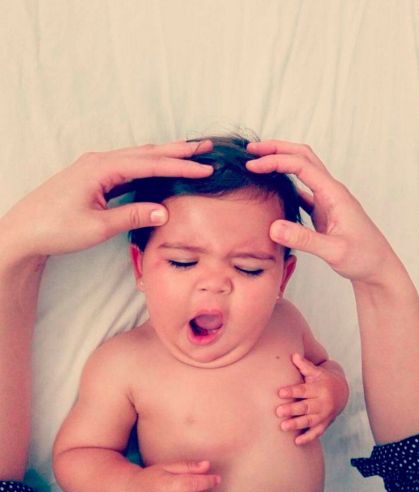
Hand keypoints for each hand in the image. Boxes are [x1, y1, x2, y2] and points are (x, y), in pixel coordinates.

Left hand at [3, 140, 212, 259]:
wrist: (24, 231)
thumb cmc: (56, 228)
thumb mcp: (98, 226)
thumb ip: (132, 215)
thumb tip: (165, 210)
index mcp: (101, 169)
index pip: (150, 164)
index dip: (180, 166)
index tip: (204, 168)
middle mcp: (100, 161)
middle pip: (147, 152)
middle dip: (178, 149)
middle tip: (206, 146)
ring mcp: (96, 166)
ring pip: (139, 156)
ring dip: (165, 154)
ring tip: (190, 151)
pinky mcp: (94, 176)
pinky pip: (128, 165)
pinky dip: (149, 163)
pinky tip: (159, 165)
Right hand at [246, 140, 396, 284]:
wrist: (378, 269)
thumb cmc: (363, 258)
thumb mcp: (334, 251)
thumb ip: (305, 239)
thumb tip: (273, 227)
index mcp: (334, 194)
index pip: (301, 165)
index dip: (275, 161)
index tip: (252, 166)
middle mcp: (331, 192)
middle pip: (303, 157)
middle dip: (277, 149)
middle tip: (251, 150)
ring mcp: (327, 201)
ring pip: (303, 171)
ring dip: (281, 162)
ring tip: (257, 163)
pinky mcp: (323, 212)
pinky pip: (302, 191)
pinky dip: (286, 184)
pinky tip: (272, 189)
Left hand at [276, 353, 348, 444]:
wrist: (342, 392)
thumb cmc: (323, 379)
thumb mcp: (316, 371)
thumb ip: (304, 366)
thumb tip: (294, 355)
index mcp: (319, 388)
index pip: (304, 390)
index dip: (292, 391)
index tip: (280, 392)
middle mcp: (323, 402)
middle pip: (306, 407)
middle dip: (292, 410)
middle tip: (278, 411)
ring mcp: (324, 415)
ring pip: (310, 421)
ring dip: (297, 424)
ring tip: (284, 427)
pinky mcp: (325, 424)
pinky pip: (317, 432)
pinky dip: (308, 438)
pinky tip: (297, 441)